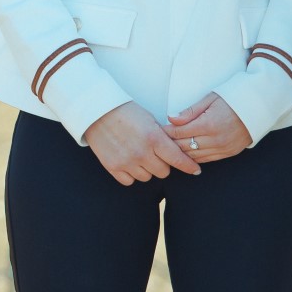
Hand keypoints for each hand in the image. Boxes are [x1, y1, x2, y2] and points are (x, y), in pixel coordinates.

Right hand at [83, 101, 200, 183]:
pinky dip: (130, 174)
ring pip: (147, 177)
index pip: (178, 159)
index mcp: (153, 138)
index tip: (195, 170)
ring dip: (146, 169)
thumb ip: (162, 137)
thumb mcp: (149, 119)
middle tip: (154, 153)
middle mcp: (141, 152)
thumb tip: (176, 152)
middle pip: (164, 171)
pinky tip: (127, 161)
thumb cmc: (125, 111)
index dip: (189, 166)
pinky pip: (129, 181)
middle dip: (162, 163)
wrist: (95, 110)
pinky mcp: (112, 166)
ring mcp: (126, 161)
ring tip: (137, 155)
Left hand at [165, 94, 251, 163]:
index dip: (166, 132)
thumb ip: (190, 111)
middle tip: (160, 139)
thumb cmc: (231, 99)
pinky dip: (194, 157)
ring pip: (194, 156)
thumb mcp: (210, 99)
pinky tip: (186, 153)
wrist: (257, 108)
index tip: (157, 130)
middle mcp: (216, 139)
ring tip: (170, 146)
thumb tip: (170, 118)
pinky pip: (206, 159)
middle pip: (184, 146)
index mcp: (209, 124)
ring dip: (181, 152)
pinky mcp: (229, 153)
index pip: (179, 132)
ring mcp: (223, 148)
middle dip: (170, 143)